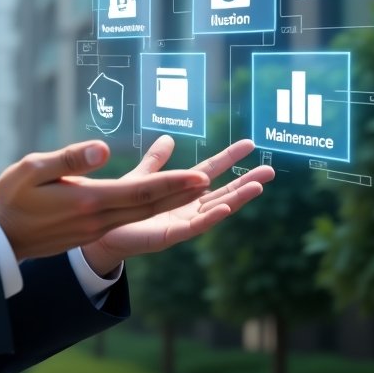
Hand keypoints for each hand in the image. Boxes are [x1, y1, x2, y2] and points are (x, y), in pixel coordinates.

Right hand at [0, 140, 211, 261]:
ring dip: (175, 201)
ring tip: (201, 188)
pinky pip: (133, 218)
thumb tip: (103, 148)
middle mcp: (99, 218)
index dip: (173, 183)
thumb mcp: (33, 168)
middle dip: (185, 193)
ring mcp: (97, 228)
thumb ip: (70, 159)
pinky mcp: (93, 230)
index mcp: (89, 201)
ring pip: (145, 214)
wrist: (1, 238)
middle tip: (215, 180)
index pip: (141, 191)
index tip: (201, 176)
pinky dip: (154, 207)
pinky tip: (163, 198)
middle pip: (151, 205)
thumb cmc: (12, 197)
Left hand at [81, 136, 274, 275]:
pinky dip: (212, 217)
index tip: (250, 144)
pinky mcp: (171, 235)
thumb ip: (155, 161)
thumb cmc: (123, 206)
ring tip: (257, 186)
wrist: (103, 231)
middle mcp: (188, 206)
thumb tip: (168, 137)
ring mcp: (183, 221)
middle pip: (223, 190)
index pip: (211, 170)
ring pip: (216, 208)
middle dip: (246, 181)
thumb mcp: (142, 178)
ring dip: (237, 198)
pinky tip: (226, 207)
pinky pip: (196, 226)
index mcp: (183, 190)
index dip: (229, 157)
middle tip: (270, 170)